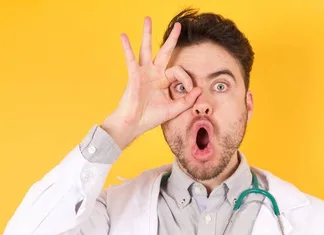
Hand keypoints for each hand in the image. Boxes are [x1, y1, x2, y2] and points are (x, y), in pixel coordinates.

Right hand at [101, 17, 201, 149]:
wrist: (134, 125)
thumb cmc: (150, 118)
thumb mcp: (173, 109)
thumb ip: (187, 100)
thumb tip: (199, 89)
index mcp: (163, 81)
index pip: (179, 71)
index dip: (187, 78)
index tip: (191, 89)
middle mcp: (154, 74)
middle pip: (164, 52)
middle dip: (172, 39)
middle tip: (179, 26)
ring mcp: (143, 73)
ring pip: (146, 49)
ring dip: (147, 34)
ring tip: (148, 19)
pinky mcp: (134, 75)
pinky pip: (131, 59)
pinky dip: (127, 47)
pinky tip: (124, 36)